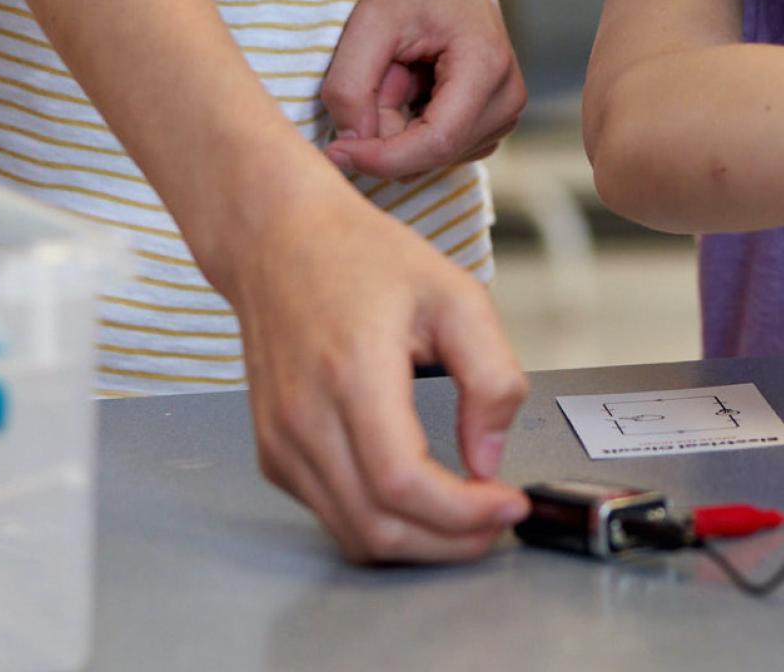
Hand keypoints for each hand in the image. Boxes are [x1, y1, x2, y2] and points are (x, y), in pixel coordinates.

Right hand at [226, 186, 531, 562]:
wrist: (279, 239)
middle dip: (449, 541)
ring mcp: (282, 440)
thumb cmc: (363, 258)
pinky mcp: (275, 451)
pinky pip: (332, 513)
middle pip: (378, 525)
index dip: (462, 512)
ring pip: (353, 532)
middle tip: (497, 522)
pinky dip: (383, 523)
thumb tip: (489, 456)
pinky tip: (424, 499)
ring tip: (469, 517)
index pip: (402, 483)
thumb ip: (490, 376)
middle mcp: (304, 417)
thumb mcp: (457, 297)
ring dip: (419, 543)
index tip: (508, 505)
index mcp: (352, 374)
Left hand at [323, 0, 526, 179]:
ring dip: (398, 126)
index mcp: (487, 69)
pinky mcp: (493, 123)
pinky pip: (439, 149)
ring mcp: (505, 114)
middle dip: (386, 130)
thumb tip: (349, 143)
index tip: (334, 151)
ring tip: (400, 73)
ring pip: (431, 155)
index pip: (437, 142)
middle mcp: (507, 99)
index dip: (382, 158)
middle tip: (375, 75)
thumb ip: (351, 85)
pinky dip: (411, 127)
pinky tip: (413, 86)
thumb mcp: (371, 21)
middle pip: (431, 152)